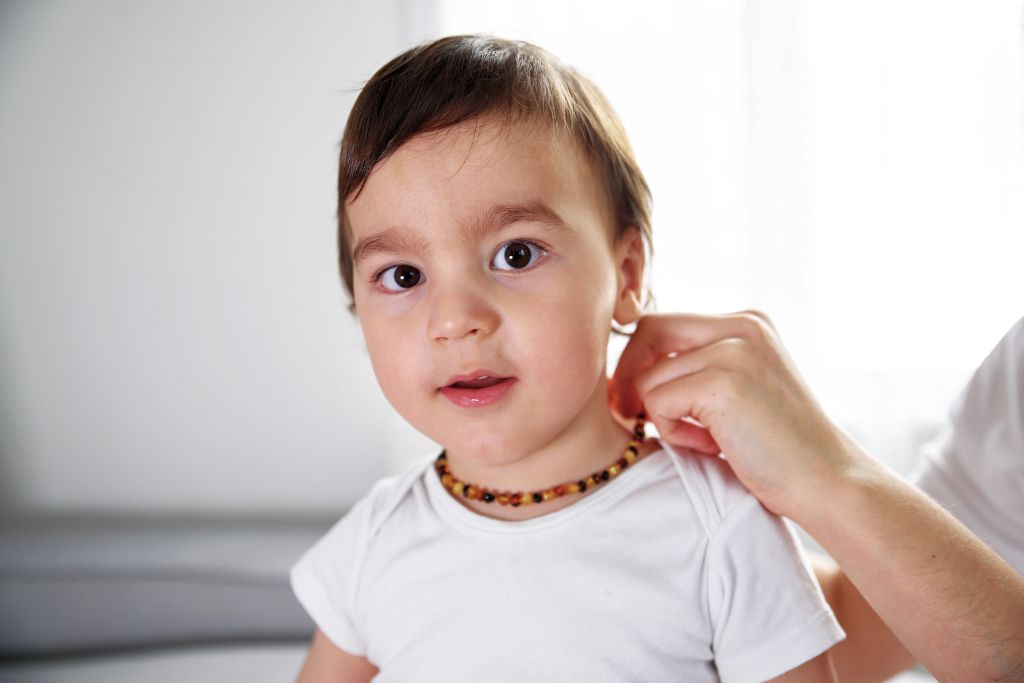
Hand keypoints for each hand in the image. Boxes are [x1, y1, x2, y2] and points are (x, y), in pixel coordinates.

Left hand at [609, 311, 857, 517]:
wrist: (827, 482)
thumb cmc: (777, 448)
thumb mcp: (738, 390)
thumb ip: (697, 368)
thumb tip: (624, 373)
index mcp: (747, 323)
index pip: (664, 324)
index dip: (639, 362)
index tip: (636, 402)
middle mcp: (741, 325)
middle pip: (648, 332)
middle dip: (628, 377)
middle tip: (634, 420)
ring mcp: (733, 351)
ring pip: (649, 378)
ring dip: (663, 418)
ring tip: (707, 442)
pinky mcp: (723, 382)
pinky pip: (657, 403)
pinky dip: (673, 433)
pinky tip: (715, 447)